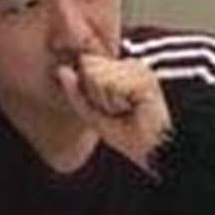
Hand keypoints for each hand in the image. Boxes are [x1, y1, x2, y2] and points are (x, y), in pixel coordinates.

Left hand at [55, 52, 171, 167]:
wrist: (152, 151)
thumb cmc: (124, 133)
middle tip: (118, 110)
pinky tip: (133, 108)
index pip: (84, 64)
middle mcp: (129, 63)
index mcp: (118, 68)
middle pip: (88, 67)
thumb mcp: (91, 113)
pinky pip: (110, 84)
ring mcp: (139, 68)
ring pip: (97, 76)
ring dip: (106, 101)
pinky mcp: (145, 77)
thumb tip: (62, 70)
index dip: (89, 92)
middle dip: (96, 96)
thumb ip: (75, 92)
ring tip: (126, 110)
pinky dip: (116, 103)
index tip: (110, 108)